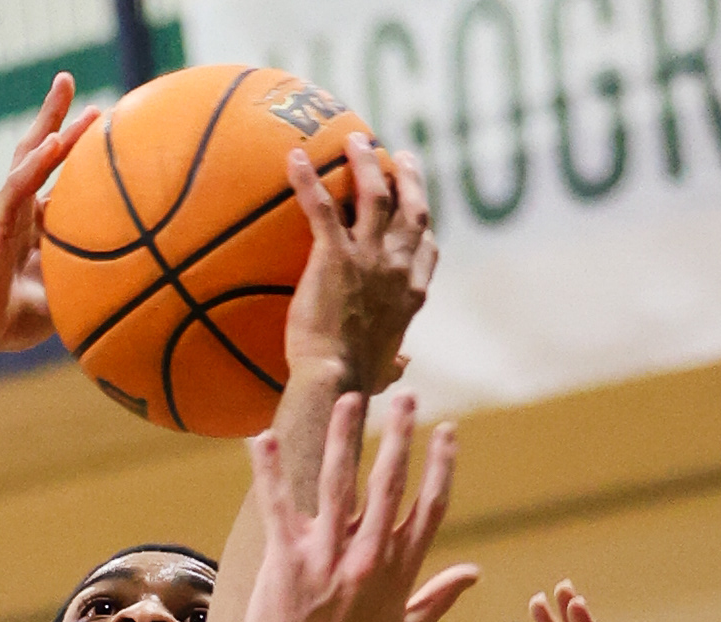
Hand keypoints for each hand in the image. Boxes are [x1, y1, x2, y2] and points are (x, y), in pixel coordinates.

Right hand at [0, 74, 98, 357]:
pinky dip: (35, 163)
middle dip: (57, 116)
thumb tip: (137, 286)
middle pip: (40, 151)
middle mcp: (20, 210)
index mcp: (35, 225)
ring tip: (66, 88)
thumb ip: (90, 283)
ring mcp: (4, 212)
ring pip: (28, 156)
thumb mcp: (63, 298)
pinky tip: (54, 142)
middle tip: (75, 83)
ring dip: (49, 121)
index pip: (59, 178)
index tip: (108, 126)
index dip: (79, 151)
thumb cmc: (12, 321)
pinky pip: (16, 185)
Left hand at [244, 388, 478, 621]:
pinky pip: (278, 506)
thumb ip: (440, 597)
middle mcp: (368, 557)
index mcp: (399, 570)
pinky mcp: (287, 561)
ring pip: (339, 482)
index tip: (446, 431)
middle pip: (390, 482)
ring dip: (344, 436)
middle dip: (399, 434)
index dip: (440, 465)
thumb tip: (474, 573)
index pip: (429, 506)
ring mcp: (328, 557)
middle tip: (406, 396)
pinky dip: (267, 471)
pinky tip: (260, 438)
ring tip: (349, 400)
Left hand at [285, 136, 435, 396]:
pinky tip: (294, 158)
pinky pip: (321, 207)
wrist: (335, 380)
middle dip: (409, 178)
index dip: (423, 230)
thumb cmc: (354, 384)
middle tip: (400, 157)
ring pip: (374, 193)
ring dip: (366, 163)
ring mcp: (368, 257)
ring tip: (356, 139)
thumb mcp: (382, 374)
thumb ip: (392, 364)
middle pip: (411, 209)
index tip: (419, 214)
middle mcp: (397, 266)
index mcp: (411, 294)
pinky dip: (307, 181)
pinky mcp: (335, 255)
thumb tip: (402, 366)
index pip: (426, 251)